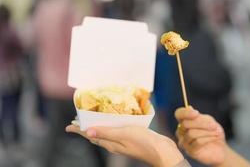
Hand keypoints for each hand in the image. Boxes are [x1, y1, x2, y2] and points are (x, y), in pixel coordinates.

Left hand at [66, 125, 183, 166]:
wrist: (161, 150)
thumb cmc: (143, 142)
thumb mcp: (123, 134)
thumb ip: (106, 133)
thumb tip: (87, 133)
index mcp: (110, 143)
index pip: (90, 136)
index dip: (79, 130)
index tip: (68, 125)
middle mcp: (114, 143)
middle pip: (95, 135)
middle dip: (85, 128)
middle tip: (77, 121)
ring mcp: (122, 142)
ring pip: (105, 133)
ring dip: (96, 126)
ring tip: (91, 119)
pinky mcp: (130, 138)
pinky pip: (115, 131)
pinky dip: (109, 125)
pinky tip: (112, 120)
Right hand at [175, 107, 225, 165]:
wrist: (221, 148)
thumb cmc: (213, 132)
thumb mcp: (209, 121)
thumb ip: (199, 117)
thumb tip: (189, 108)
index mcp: (184, 121)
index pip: (178, 114)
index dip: (185, 113)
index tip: (197, 113)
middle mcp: (181, 132)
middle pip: (185, 124)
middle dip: (201, 123)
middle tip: (214, 125)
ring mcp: (184, 142)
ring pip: (191, 133)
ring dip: (207, 132)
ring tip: (217, 132)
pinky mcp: (190, 151)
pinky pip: (197, 142)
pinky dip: (208, 138)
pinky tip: (216, 137)